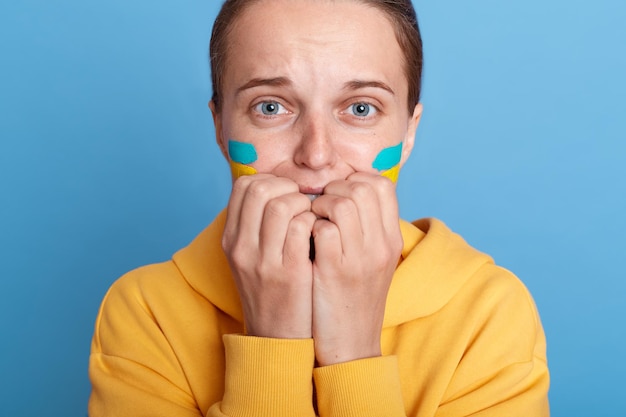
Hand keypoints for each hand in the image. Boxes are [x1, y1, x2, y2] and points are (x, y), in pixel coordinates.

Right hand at [222, 174, 315, 338]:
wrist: (277, 337)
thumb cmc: (271, 291)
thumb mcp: (250, 258)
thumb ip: (256, 225)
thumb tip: (276, 189)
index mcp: (231, 240)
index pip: (243, 187)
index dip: (270, 180)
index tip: (286, 193)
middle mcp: (241, 247)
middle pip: (260, 189)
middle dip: (288, 188)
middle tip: (302, 203)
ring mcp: (264, 261)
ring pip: (282, 205)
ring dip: (304, 204)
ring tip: (311, 217)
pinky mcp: (290, 273)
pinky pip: (303, 227)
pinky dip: (315, 222)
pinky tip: (320, 233)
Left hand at [310, 172, 402, 365]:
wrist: (351, 345)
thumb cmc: (354, 298)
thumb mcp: (372, 261)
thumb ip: (366, 228)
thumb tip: (346, 194)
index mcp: (391, 240)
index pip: (383, 186)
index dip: (356, 180)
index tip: (338, 192)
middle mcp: (380, 246)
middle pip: (362, 188)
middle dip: (334, 189)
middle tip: (320, 205)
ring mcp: (359, 259)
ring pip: (341, 204)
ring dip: (318, 206)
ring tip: (311, 220)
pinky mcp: (335, 273)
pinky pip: (321, 230)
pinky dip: (308, 227)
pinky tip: (304, 239)